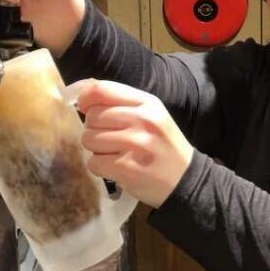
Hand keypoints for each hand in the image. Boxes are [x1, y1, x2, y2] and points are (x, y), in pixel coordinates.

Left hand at [73, 79, 193, 208]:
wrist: (186, 180)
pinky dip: (99, 166)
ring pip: (89, 139)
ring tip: (114, 153)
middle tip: (108, 138)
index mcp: (148, 103)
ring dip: (95, 148)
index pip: (102, 90)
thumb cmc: (164, 145)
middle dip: (93, 128)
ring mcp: (134, 144)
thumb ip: (122, 102)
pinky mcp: (126, 168)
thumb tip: (84, 92)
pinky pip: (93, 162)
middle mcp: (141, 120)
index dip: (85, 97)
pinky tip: (115, 167)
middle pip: (92, 116)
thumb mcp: (152, 115)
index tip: (84, 107)